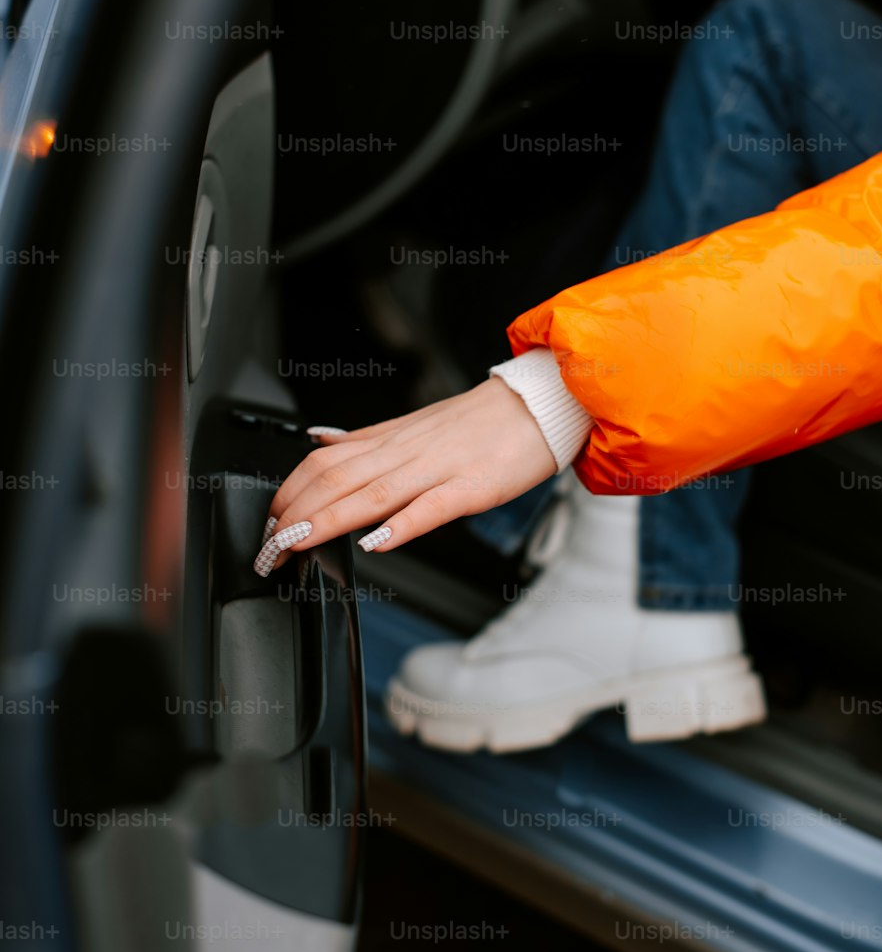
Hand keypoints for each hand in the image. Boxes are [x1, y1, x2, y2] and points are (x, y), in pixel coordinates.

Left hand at [254, 378, 557, 574]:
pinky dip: (402, 525)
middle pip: (336, 478)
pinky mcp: (473, 487)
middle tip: (268, 547)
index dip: (288, 492)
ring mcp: (438, 469)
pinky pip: (432, 506)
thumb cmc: (484, 421)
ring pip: (372, 492)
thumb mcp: (415, 424)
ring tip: (296, 542)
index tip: (268, 523)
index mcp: (391, 439)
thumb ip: (365, 438)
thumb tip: (318, 439)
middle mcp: (406, 451)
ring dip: (328, 519)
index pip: (323, 461)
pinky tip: (378, 542)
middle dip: (294, 513)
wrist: (542, 403)